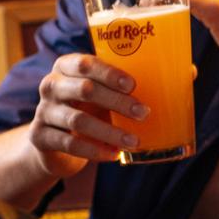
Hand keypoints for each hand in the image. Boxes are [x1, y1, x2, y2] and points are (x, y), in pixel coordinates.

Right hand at [24, 53, 148, 175]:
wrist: (53, 140)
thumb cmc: (86, 108)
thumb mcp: (100, 93)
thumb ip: (123, 86)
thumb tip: (179, 79)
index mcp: (66, 66)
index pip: (85, 64)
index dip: (109, 73)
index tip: (132, 85)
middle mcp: (51, 85)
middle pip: (84, 90)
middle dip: (117, 102)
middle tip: (143, 113)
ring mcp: (43, 110)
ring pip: (78, 120)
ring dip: (109, 132)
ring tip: (133, 141)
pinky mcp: (39, 136)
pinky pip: (69, 144)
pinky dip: (94, 150)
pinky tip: (113, 155)